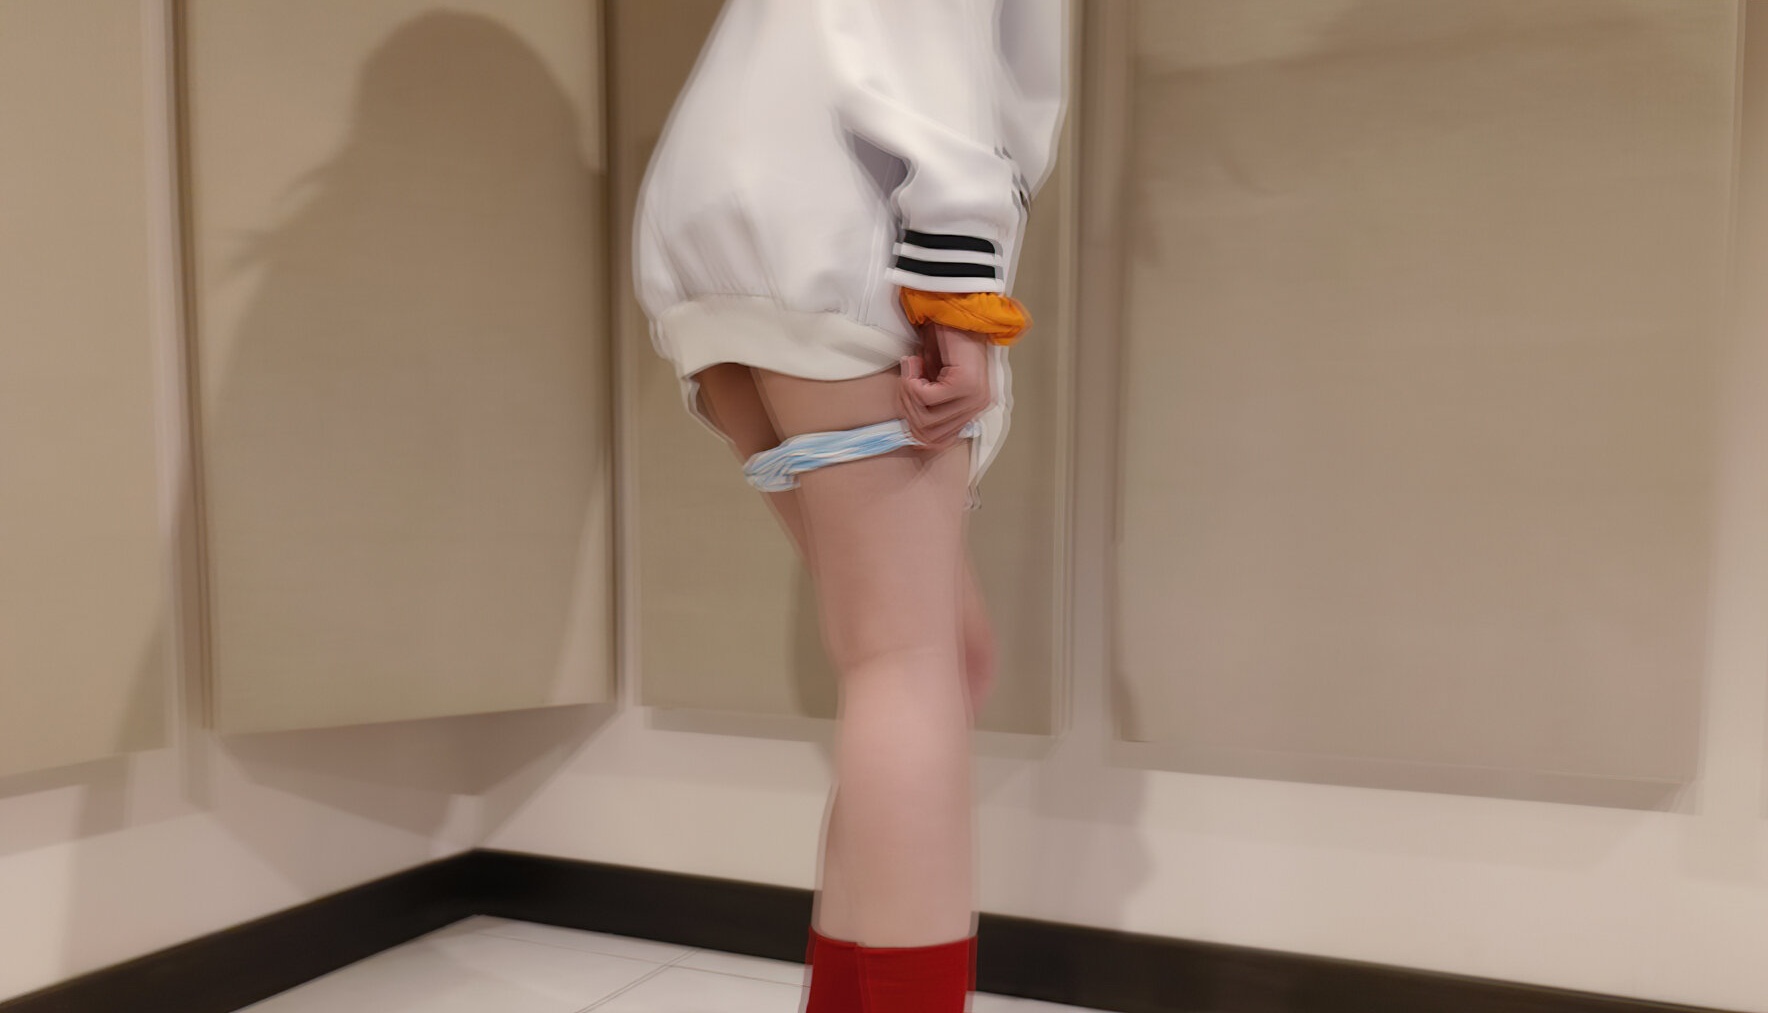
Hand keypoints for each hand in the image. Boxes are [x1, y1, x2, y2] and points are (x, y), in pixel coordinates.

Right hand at [898, 322, 990, 451]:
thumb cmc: (945, 340)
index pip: (938, 441)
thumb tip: (911, 427)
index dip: (913, 425)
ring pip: (926, 417)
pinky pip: (926, 397)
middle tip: (905, 380)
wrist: (956, 309)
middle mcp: (977, 407)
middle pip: (928, 434)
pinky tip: (915, 362)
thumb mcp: (934, 380)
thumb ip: (929, 404)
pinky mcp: (966, 384)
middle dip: (907, 407)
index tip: (905, 396)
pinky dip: (912, 381)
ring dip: (908, 393)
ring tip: (911, 369)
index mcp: (972, 410)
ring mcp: (974, 398)